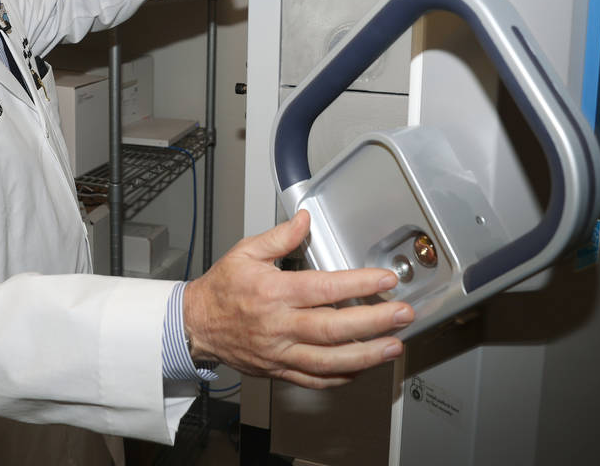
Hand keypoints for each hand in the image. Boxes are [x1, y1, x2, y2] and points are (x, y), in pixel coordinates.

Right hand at [182, 210, 414, 388]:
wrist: (195, 325)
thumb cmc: (221, 289)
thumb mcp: (245, 252)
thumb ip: (279, 236)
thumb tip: (305, 219)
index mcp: (274, 292)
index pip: (325, 289)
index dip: (359, 285)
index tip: (385, 280)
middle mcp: (279, 325)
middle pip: (333, 328)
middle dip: (374, 322)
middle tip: (403, 315)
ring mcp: (280, 352)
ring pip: (329, 361)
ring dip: (366, 356)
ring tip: (393, 346)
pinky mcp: (278, 370)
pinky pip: (314, 380)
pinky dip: (341, 377)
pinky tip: (362, 368)